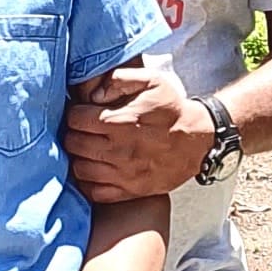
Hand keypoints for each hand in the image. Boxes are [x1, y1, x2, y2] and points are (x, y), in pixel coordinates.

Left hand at [61, 60, 214, 202]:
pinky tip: (95, 168)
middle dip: (74, 134)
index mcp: (121, 121)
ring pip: (79, 168)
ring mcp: (123, 174)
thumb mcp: (151, 81)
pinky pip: (92, 191)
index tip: (83, 113)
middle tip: (84, 130)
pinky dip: (88, 181)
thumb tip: (93, 93)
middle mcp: (119, 150)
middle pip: (73, 143)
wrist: (197, 141)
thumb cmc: (171, 109)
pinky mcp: (128, 191)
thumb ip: (119, 79)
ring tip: (89, 148)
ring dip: (79, 157)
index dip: (75, 113)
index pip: (75, 119)